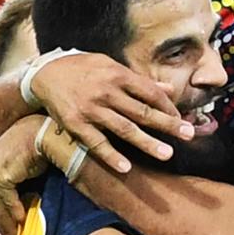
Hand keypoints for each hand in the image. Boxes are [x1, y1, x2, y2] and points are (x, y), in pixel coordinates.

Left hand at [0, 116, 47, 234]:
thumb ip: (21, 189)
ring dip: (9, 223)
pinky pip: (6, 200)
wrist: (49, 132)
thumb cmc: (43, 147)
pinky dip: (15, 212)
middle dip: (3, 223)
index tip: (11, 232)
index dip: (2, 215)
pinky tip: (24, 222)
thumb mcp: (27, 171)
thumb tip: (22, 215)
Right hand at [31, 52, 193, 172]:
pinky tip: (126, 168)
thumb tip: (169, 89)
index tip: (182, 118)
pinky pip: (97, 144)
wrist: (44, 73)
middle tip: (189, 135)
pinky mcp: (76, 125)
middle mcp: (106, 92)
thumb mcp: (110, 66)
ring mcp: (91, 110)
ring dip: (147, 143)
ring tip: (167, 154)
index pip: (150, 92)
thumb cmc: (83, 69)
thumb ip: (139, 81)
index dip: (168, 106)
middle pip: (142, 111)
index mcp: (117, 75)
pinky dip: (111, 156)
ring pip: (124, 129)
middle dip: (167, 124)